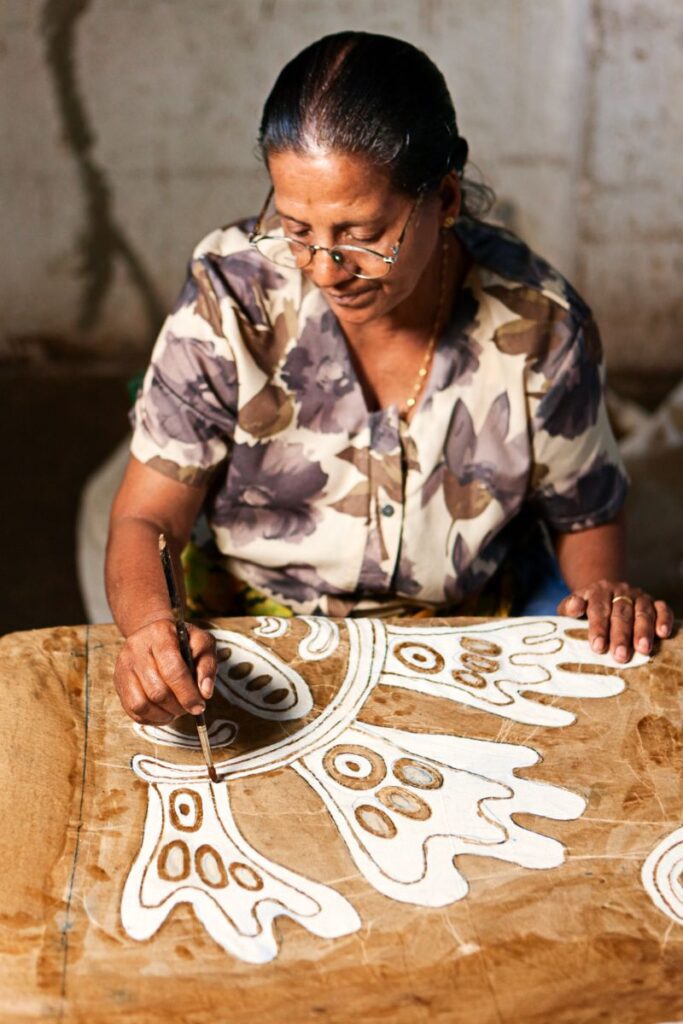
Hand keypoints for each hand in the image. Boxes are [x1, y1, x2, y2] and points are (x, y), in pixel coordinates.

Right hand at [114, 618, 216, 723]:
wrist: (155, 635)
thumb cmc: (182, 641)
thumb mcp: (202, 643)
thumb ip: (207, 665)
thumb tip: (205, 693)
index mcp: (160, 633)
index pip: (173, 670)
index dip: (187, 693)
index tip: (199, 707)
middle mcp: (136, 648)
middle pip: (157, 690)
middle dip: (177, 706)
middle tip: (190, 707)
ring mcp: (123, 666)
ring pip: (141, 704)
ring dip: (164, 714)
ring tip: (177, 709)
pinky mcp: (118, 682)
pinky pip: (132, 710)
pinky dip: (152, 718)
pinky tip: (164, 712)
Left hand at [557, 581, 673, 662]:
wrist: (603, 593)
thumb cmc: (585, 608)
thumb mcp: (570, 606)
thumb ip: (569, 608)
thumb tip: (574, 607)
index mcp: (597, 592)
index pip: (598, 609)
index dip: (598, 628)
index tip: (598, 647)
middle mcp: (619, 592)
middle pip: (621, 613)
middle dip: (621, 635)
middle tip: (620, 655)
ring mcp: (638, 596)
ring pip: (642, 612)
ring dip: (643, 630)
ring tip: (643, 649)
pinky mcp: (653, 602)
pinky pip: (662, 608)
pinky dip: (664, 619)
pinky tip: (663, 633)